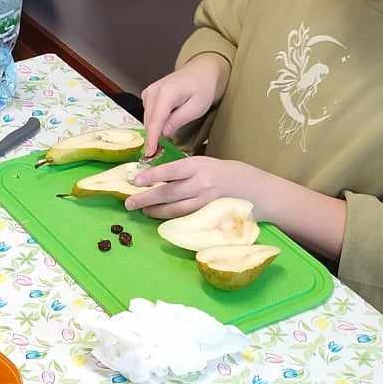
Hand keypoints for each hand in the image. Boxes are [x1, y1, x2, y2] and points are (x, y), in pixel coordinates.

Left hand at [123, 155, 258, 218]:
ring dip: (156, 211)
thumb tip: (154, 177)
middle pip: (169, 192)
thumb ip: (182, 170)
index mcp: (198, 165)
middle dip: (147, 198)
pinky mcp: (209, 215)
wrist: (253, 188)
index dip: (151, 176)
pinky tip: (160, 218)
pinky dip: (171, 218)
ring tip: (143, 211)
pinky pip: (186, 218)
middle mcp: (202, 183)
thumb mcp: (203, 164)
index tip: (134, 181)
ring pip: (176, 208)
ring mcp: (206, 201)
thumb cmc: (221, 173)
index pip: (170, 170)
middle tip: (129, 203)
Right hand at [141, 55, 225, 155]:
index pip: (156, 120)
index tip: (149, 153)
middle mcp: (153, 91)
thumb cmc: (202, 88)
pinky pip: (148, 114)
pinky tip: (164, 127)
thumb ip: (178, 121)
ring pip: (147, 118)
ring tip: (163, 142)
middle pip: (149, 121)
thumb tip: (163, 134)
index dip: (152, 139)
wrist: (201, 71)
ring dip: (154, 131)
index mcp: (166, 93)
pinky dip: (154, 123)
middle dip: (153, 138)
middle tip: (159, 155)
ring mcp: (149, 92)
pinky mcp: (148, 94)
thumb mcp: (196, 108)